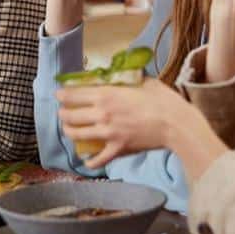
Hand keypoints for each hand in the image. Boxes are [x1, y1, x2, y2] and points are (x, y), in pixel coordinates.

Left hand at [56, 78, 227, 178]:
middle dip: (63, 114)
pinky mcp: (117, 148)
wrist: (176, 124)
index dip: (62, 95)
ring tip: (68, 131)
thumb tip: (124, 71)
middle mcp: (102, 113)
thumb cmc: (162, 99)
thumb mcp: (144, 80)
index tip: (59, 95)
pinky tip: (87, 161)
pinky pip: (98, 159)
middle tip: (63, 114)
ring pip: (77, 135)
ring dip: (69, 133)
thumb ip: (129, 76)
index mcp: (106, 94)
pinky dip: (91, 162)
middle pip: (70, 116)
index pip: (73, 95)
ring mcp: (108, 133)